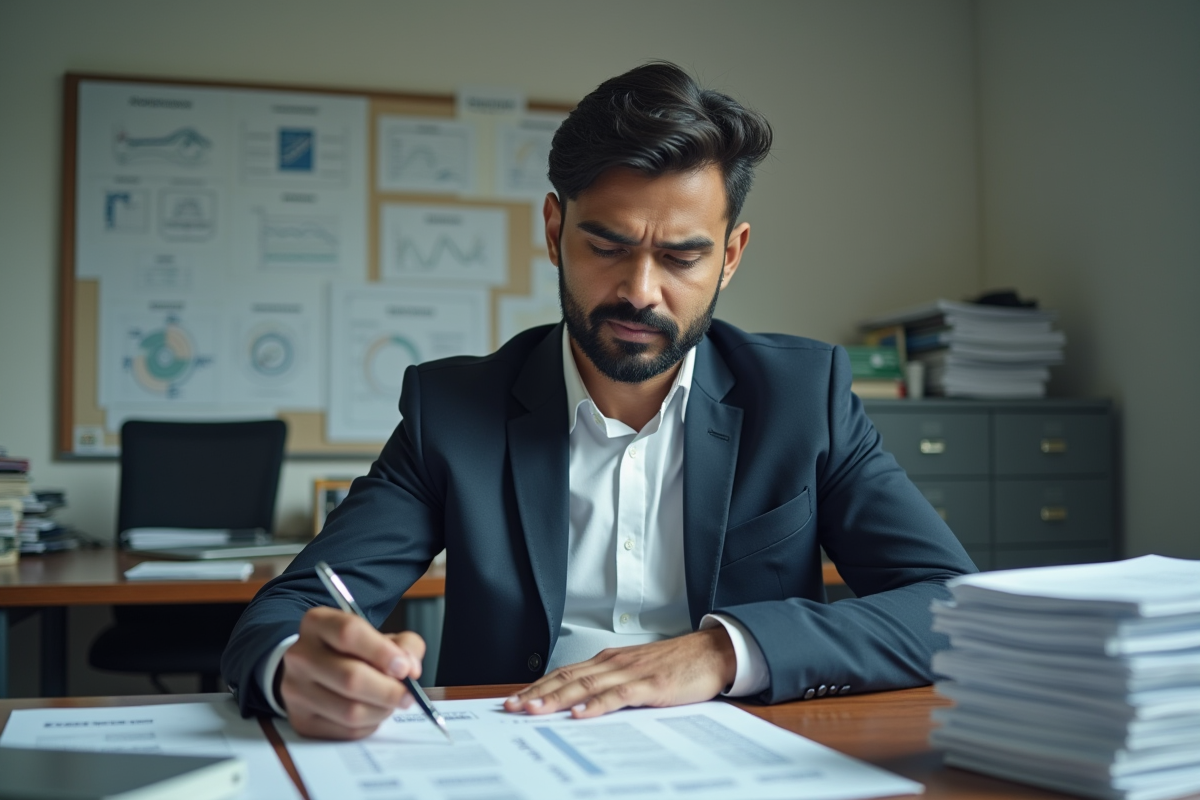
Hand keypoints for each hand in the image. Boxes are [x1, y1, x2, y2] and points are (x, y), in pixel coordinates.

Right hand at [280, 606, 425, 739]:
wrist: (315, 670)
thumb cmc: (353, 652)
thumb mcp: (380, 636)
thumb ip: (404, 645)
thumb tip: (410, 669)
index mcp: (318, 623)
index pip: (349, 633)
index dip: (382, 652)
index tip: (404, 668)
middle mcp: (300, 655)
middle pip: (350, 677)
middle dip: (388, 690)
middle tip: (408, 694)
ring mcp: (295, 690)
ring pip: (350, 710)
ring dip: (381, 710)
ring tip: (391, 703)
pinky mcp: (301, 721)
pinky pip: (346, 731)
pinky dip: (369, 725)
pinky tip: (372, 712)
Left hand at [503, 627, 735, 718]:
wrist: (711, 652)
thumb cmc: (675, 665)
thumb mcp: (636, 672)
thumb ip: (610, 685)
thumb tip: (581, 704)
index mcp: (608, 661)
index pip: (564, 674)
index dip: (538, 687)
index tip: (515, 700)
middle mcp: (613, 664)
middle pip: (567, 679)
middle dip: (537, 694)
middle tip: (511, 707)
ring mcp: (631, 673)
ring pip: (586, 686)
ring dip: (557, 699)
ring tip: (534, 710)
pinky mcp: (650, 685)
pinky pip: (619, 696)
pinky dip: (597, 705)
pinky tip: (581, 714)